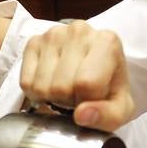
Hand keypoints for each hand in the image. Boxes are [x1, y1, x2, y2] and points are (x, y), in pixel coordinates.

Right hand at [20, 21, 134, 131]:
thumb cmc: (108, 89)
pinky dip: (36, 92)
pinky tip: (51, 83)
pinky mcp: (34, 42)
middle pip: (61, 86)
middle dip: (68, 100)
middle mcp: (79, 31)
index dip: (87, 102)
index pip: (86, 84)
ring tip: (66, 88)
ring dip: (52, 97)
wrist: (95, 69)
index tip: (92, 99)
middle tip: (78, 95)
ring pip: (41, 86)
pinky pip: (26, 82)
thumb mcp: (120, 109)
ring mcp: (53, 34)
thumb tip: (81, 115)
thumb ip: (107, 116)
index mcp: (108, 42)